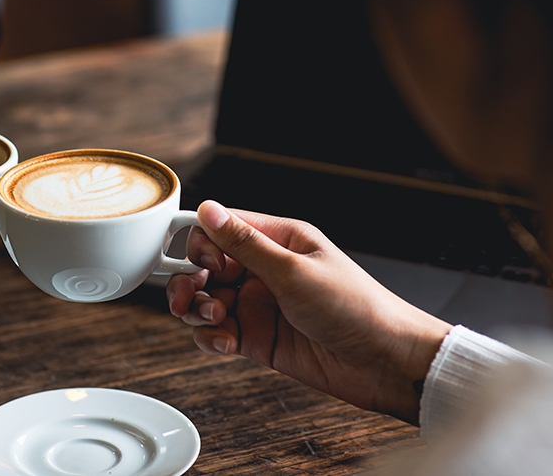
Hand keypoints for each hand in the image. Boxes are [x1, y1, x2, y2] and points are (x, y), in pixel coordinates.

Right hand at [167, 200, 451, 423]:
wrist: (385, 363)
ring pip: (204, 301)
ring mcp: (259, 305)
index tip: (204, 263)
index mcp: (278, 240)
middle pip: (204, 267)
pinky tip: (225, 343)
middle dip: (189, 281)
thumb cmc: (356, 308)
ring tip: (216, 319)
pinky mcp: (257, 338)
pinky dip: (211, 339)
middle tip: (189, 296)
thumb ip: (243, 242)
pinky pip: (217, 334)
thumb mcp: (293, 270)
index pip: (219, 229)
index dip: (201, 244)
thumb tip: (208, 209)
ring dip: (198, 311)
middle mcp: (264, 270)